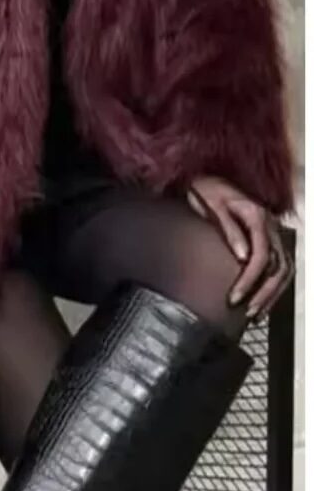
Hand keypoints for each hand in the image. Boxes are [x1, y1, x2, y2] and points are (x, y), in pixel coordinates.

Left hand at [187, 175, 292, 320]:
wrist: (209, 177)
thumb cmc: (206, 190)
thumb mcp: (213, 206)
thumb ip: (229, 230)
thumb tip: (243, 258)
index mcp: (257, 215)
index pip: (261, 254)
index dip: (249, 279)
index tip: (233, 298)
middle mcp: (271, 224)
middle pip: (278, 265)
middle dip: (263, 292)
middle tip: (245, 312)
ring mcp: (273, 231)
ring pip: (284, 268)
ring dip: (271, 293)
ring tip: (254, 313)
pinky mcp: (270, 237)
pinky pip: (280, 265)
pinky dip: (274, 285)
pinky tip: (261, 301)